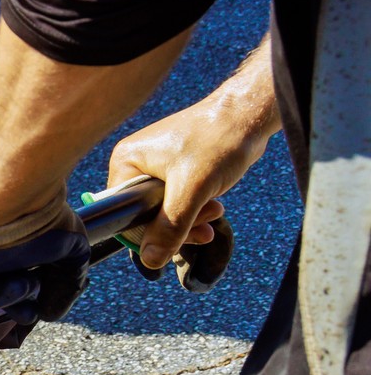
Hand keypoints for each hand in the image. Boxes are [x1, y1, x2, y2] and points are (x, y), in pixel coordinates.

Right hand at [105, 39, 278, 269]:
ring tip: (214, 213)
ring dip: (191, 220)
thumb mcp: (192, 189)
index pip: (123, 213)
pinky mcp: (176, 171)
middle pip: (144, 215)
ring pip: (164, 212)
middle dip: (176, 226)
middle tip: (202, 226)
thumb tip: (150, 260)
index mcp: (126, 162)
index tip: (173, 238)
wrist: (250, 114)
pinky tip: (213, 209)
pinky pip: (178, 202)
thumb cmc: (219, 140)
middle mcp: (136, 165)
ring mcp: (156, 168)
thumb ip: (170, 226)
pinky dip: (196, 210)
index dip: (145, 232)